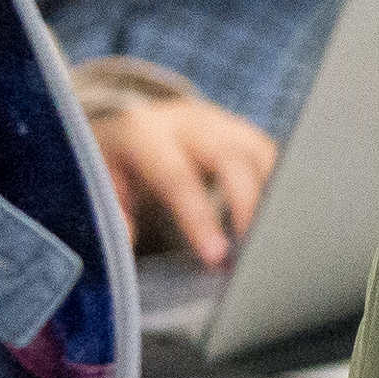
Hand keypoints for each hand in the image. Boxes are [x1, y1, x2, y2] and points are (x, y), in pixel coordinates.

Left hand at [92, 94, 276, 262]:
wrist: (130, 125)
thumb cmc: (115, 166)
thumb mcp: (99, 185)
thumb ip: (111, 213)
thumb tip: (128, 241)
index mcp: (144, 134)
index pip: (176, 176)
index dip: (198, 217)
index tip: (216, 256)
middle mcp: (186, 122)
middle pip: (230, 157)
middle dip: (247, 207)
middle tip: (255, 252)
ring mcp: (219, 121)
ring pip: (258, 152)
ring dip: (270, 197)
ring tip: (272, 240)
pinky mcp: (241, 129)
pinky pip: (270, 155)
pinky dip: (279, 186)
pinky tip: (277, 219)